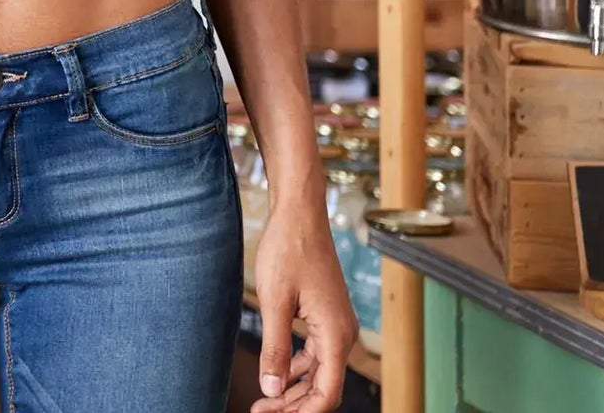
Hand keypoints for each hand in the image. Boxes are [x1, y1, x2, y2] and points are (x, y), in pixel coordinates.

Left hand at [251, 202, 356, 411]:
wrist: (299, 212)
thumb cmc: (288, 249)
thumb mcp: (275, 301)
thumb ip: (274, 348)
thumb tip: (271, 388)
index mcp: (335, 334)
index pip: (327, 393)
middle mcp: (342, 332)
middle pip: (323, 386)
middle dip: (294, 404)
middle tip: (261, 412)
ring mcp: (336, 322)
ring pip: (318, 371)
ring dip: (294, 388)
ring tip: (266, 399)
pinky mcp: (326, 313)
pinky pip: (315, 352)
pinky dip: (297, 367)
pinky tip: (279, 373)